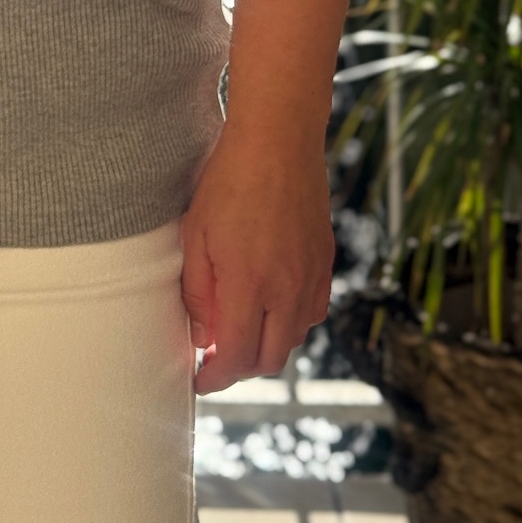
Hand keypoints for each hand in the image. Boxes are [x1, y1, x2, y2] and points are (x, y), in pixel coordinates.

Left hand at [179, 124, 333, 394]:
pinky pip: (312, 312)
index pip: (237, 359)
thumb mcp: (196, 235)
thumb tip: (203, 339)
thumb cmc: (229, 182)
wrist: (278, 142)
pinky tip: (270, 304)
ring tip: (239, 327)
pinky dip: (290, 322)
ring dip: (266, 344)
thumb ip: (199, 294)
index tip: (199, 380)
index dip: (216, 379)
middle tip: (216, 358)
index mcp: (251, 287)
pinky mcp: (325, 263)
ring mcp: (312, 279)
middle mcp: (288, 292)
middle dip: (240, 368)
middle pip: (269, 359)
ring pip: (293, 338)